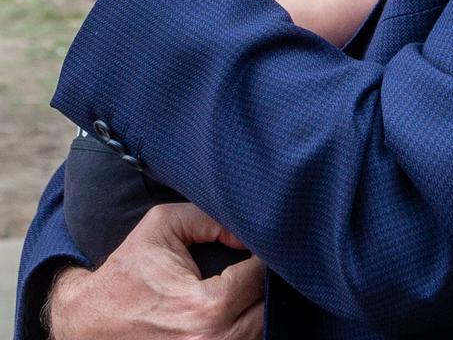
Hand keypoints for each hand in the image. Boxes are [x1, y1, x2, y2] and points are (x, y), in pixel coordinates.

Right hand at [48, 203, 264, 339]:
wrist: (91, 321)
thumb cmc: (128, 272)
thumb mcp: (162, 226)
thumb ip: (209, 219)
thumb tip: (245, 232)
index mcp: (205, 307)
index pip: (259, 278)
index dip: (265, 255)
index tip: (259, 242)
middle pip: (267, 311)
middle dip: (267, 283)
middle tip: (260, 261)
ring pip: (260, 332)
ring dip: (258, 307)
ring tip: (247, 283)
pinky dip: (245, 326)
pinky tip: (238, 308)